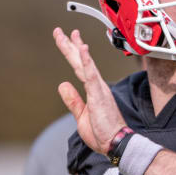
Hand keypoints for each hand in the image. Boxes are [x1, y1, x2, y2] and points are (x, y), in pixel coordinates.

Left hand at [54, 28, 127, 155]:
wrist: (116, 143)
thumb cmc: (103, 132)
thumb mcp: (82, 115)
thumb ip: (73, 100)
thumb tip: (63, 85)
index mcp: (93, 90)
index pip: (80, 68)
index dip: (72, 53)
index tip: (66, 40)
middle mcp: (97, 86)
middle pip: (80, 62)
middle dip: (70, 45)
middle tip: (59, 31)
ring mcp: (99, 89)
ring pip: (85, 64)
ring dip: (76, 48)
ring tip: (69, 34)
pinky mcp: (99, 95)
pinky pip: (91, 75)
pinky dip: (87, 61)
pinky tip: (83, 49)